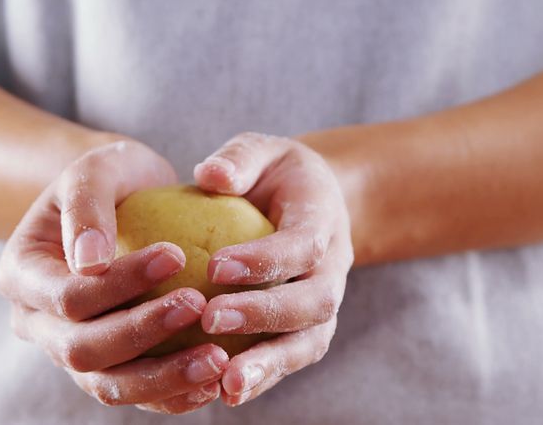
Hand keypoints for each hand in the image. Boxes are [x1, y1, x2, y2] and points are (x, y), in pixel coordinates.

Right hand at [0, 139, 229, 414]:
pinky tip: (217, 377)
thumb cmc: (113, 177)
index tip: (177, 255)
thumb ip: (87, 204)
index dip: (119, 285)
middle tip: (199, 305)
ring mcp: (71, 354)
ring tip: (217, 359)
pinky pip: (140, 395)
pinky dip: (176, 394)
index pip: (67, 297)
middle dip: (142, 334)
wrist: (126, 202)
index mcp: (21, 277)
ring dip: (164, 378)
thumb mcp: (97, 167)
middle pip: (82, 351)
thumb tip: (89, 263)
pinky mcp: (110, 370)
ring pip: (110, 386)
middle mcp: (38, 325)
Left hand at [193, 132, 353, 405]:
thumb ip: (240, 158)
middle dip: (265, 316)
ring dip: (269, 366)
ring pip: (307, 344)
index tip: (215, 265)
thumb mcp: (263, 150)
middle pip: (312, 304)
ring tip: (225, 384)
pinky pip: (288, 361)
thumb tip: (210, 174)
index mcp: (323, 223)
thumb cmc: (277, 174)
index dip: (265, 259)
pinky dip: (261, 380)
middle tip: (211, 320)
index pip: (301, 246)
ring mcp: (322, 307)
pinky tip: (218, 393)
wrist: (312, 204)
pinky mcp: (305, 333)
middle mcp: (332, 271)